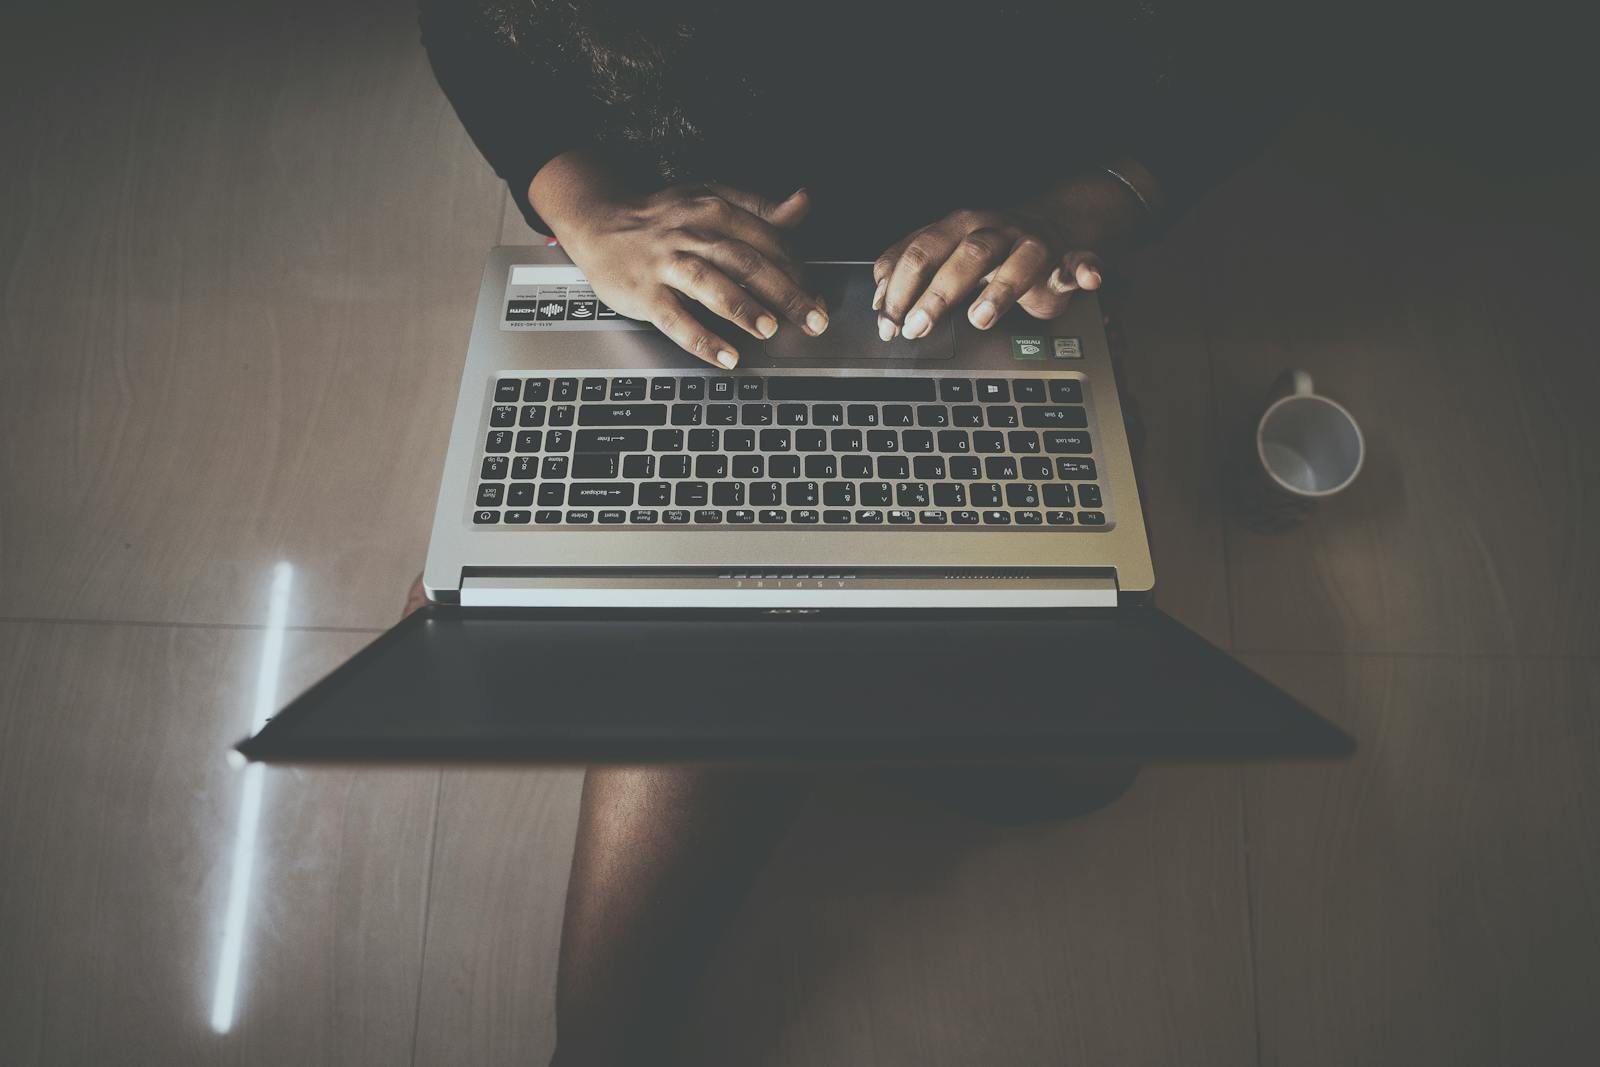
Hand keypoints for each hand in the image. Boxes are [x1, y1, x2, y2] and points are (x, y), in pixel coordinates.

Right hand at [551, 180, 828, 367]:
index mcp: (716, 210)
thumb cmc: (663, 218)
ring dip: (743, 308)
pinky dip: (702, 339)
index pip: (767, 242)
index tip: (819, 296)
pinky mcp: (645, 292)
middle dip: (785, 293)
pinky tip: (726, 356)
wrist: (599, 222)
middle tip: (814, 319)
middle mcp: (693, 234)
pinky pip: (676, 318)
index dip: (797, 272)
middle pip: (746, 262)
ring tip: (769, 330)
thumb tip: (803, 204)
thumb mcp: (712, 199)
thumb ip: (759, 208)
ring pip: (710, 284)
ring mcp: (666, 264)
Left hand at [872, 208, 1104, 340]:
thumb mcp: (944, 254)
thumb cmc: (989, 252)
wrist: (1050, 228)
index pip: (920, 251)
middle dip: (936, 294)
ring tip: (980, 318)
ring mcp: (1031, 243)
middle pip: (963, 256)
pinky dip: (1086, 268)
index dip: (899, 287)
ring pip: (1015, 261)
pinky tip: (1088, 278)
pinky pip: (1080, 261)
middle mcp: (993, 229)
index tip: (885, 322)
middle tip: (916, 327)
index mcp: (956, 227)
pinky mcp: (1066, 258)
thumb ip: (909, 272)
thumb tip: (876, 300)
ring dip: (998, 290)